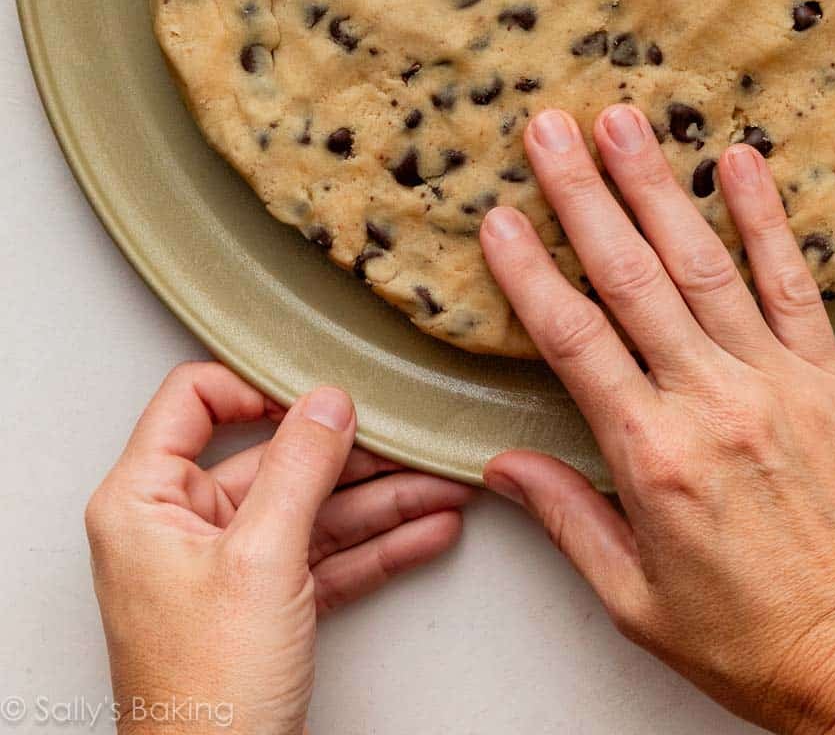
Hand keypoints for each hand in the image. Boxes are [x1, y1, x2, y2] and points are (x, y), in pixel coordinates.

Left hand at [86, 363, 469, 734]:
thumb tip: (328, 400)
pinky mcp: (263, 609)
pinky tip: (427, 531)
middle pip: (272, 458)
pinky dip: (377, 547)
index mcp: (145, 502)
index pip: (192, 401)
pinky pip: (325, 558)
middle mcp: (180, 527)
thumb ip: (300, 467)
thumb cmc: (205, 696)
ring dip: (381, 501)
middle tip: (406, 436)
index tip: (316, 390)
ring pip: (312, 510)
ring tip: (439, 485)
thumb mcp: (260, 558)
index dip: (256, 387)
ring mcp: (224, 570)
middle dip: (350, 453)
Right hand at [480, 105, 834, 734]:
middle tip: (548, 129)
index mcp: (654, 460)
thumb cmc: (754, 645)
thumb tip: (503, 464)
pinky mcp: (830, 378)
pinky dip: (766, 219)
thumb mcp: (635, 603)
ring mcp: (777, 382)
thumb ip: (568, 519)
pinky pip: (794, 283)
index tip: (497, 219)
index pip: (574, 342)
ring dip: (657, 187)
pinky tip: (739, 161)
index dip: (530, 275)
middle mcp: (713, 404)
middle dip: (583, 195)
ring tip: (622, 122)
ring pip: (704, 264)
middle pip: (632, 279)